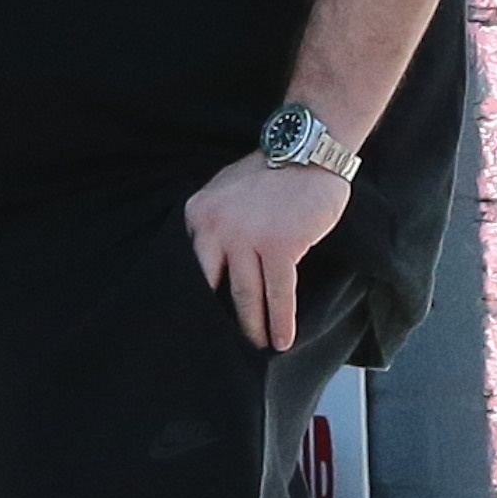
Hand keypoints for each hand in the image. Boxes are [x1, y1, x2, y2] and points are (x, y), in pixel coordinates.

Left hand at [185, 153, 351, 352]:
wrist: (307, 150)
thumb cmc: (270, 172)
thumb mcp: (224, 191)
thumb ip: (213, 222)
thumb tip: (209, 261)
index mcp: (198, 214)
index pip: (189, 264)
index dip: (193, 295)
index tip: (194, 320)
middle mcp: (217, 227)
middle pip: (211, 285)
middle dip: (214, 319)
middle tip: (217, 345)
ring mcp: (248, 238)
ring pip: (245, 294)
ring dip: (251, 325)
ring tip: (255, 346)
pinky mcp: (281, 246)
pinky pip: (279, 293)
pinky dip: (280, 320)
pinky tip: (282, 339)